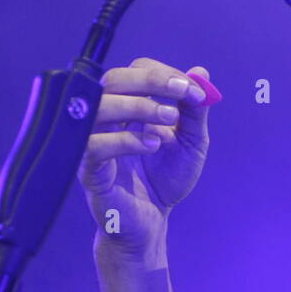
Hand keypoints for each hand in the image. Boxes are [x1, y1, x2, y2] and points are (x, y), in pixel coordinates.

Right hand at [78, 57, 215, 255]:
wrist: (152, 220)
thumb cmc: (166, 177)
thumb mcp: (191, 142)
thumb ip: (195, 110)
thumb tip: (202, 72)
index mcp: (129, 106)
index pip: (135, 71)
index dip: (164, 74)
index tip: (193, 89)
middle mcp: (107, 118)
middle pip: (113, 80)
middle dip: (151, 81)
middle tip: (183, 93)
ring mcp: (93, 141)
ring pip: (99, 107)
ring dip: (139, 106)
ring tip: (171, 120)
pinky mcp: (88, 169)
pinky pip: (93, 146)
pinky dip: (125, 141)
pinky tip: (153, 146)